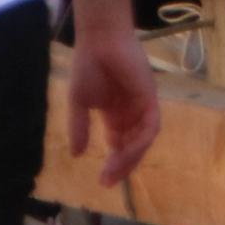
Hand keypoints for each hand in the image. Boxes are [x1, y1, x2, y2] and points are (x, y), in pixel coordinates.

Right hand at [64, 22, 162, 190]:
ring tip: (113, 170)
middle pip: (132, 147)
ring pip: (141, 141)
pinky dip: (139, 141)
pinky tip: (124, 150)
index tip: (101, 181)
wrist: (99, 42)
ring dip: (130, 157)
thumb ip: (79, 128)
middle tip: (108, 182)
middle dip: (122, 165)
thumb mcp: (78, 103)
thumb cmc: (87, 66)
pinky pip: (149, 127)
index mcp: (115, 114)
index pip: (118, 145)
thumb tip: (75, 154)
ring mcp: (142, 107)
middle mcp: (131, 114)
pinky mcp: (150, 99)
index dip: (112, 163)